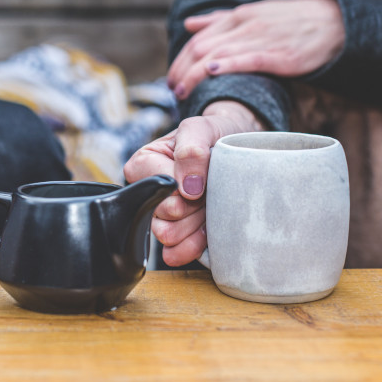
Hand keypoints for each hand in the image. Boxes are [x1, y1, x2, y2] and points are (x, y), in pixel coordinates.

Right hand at [123, 101, 264, 265]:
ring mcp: (162, 216)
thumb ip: (191, 149)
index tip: (201, 178)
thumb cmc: (214, 135)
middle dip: (193, 206)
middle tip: (209, 191)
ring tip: (210, 207)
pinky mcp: (177, 236)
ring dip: (195, 224)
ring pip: (169, 236)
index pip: (156, 188)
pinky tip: (208, 232)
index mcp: (143, 164)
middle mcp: (148, 192)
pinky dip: (194, 246)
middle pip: (164, 215)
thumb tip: (188, 187)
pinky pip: (175, 253)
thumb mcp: (201, 128)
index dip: (183, 187)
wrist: (238, 149)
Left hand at [167, 0, 344, 98]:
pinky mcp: (279, 54)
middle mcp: (245, 25)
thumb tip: (188, 25)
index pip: (198, 38)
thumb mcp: (253, 13)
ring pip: (217, 54)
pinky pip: (247, 59)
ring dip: (194, 74)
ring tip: (183, 92)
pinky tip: (210, 73)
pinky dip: (226, 64)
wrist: (335, 22)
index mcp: (238, 16)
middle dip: (181, 70)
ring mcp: (261, 38)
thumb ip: (219, 20)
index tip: (172, 78)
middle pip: (200, 47)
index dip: (180, 60)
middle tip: (172, 90)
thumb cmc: (291, 21)